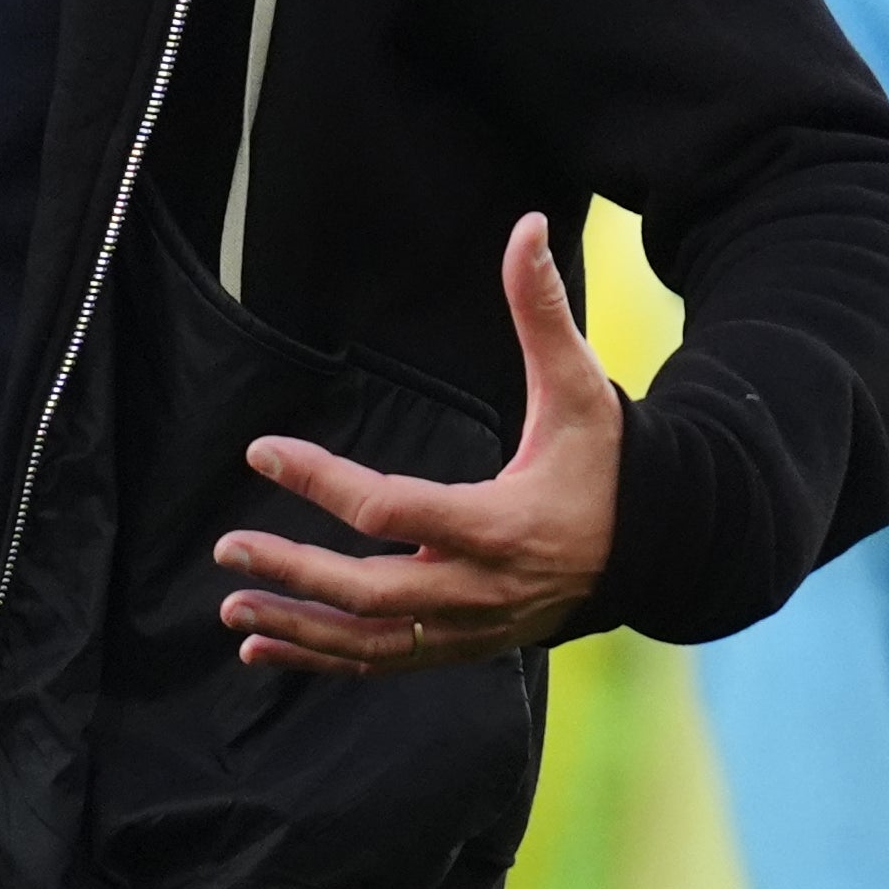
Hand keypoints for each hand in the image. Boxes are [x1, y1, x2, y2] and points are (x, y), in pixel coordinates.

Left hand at [216, 215, 621, 672]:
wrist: (660, 550)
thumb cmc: (611, 463)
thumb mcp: (581, 388)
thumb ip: (543, 311)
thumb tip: (527, 226)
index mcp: (500, 523)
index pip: (392, 508)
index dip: (321, 481)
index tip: (263, 450)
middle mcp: (480, 588)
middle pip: (370, 592)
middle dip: (295, 571)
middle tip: (229, 545)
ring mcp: (470, 628)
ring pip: (369, 643)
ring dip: (298, 628)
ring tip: (232, 610)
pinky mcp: (462, 647)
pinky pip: (383, 662)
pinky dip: (322, 659)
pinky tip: (266, 647)